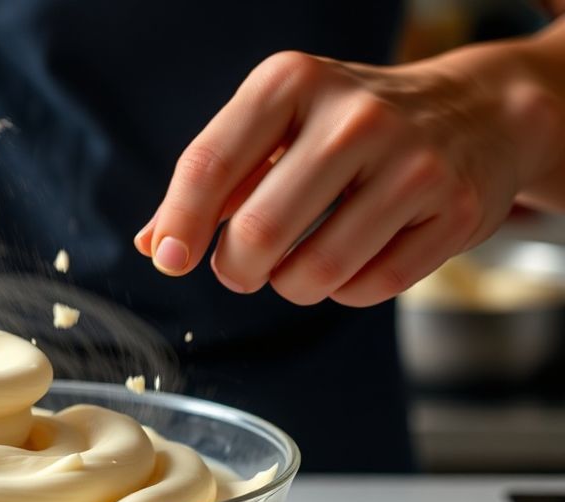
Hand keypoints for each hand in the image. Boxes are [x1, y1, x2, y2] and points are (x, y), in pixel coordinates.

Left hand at [134, 46, 562, 306]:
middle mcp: (354, 117)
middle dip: (236, 268)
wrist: (477, 113)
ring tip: (295, 266)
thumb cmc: (352, 126)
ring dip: (290, 286)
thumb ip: (214, 181)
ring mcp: (412, 164)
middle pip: (259, 231)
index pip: (209, 164)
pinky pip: (368, 288)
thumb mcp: (277, 125)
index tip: (170, 258)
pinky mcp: (454, 212)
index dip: (180, 223)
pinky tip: (352, 260)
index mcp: (292, 83)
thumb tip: (151, 242)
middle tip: (241, 268)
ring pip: (314, 272)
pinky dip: (344, 290)